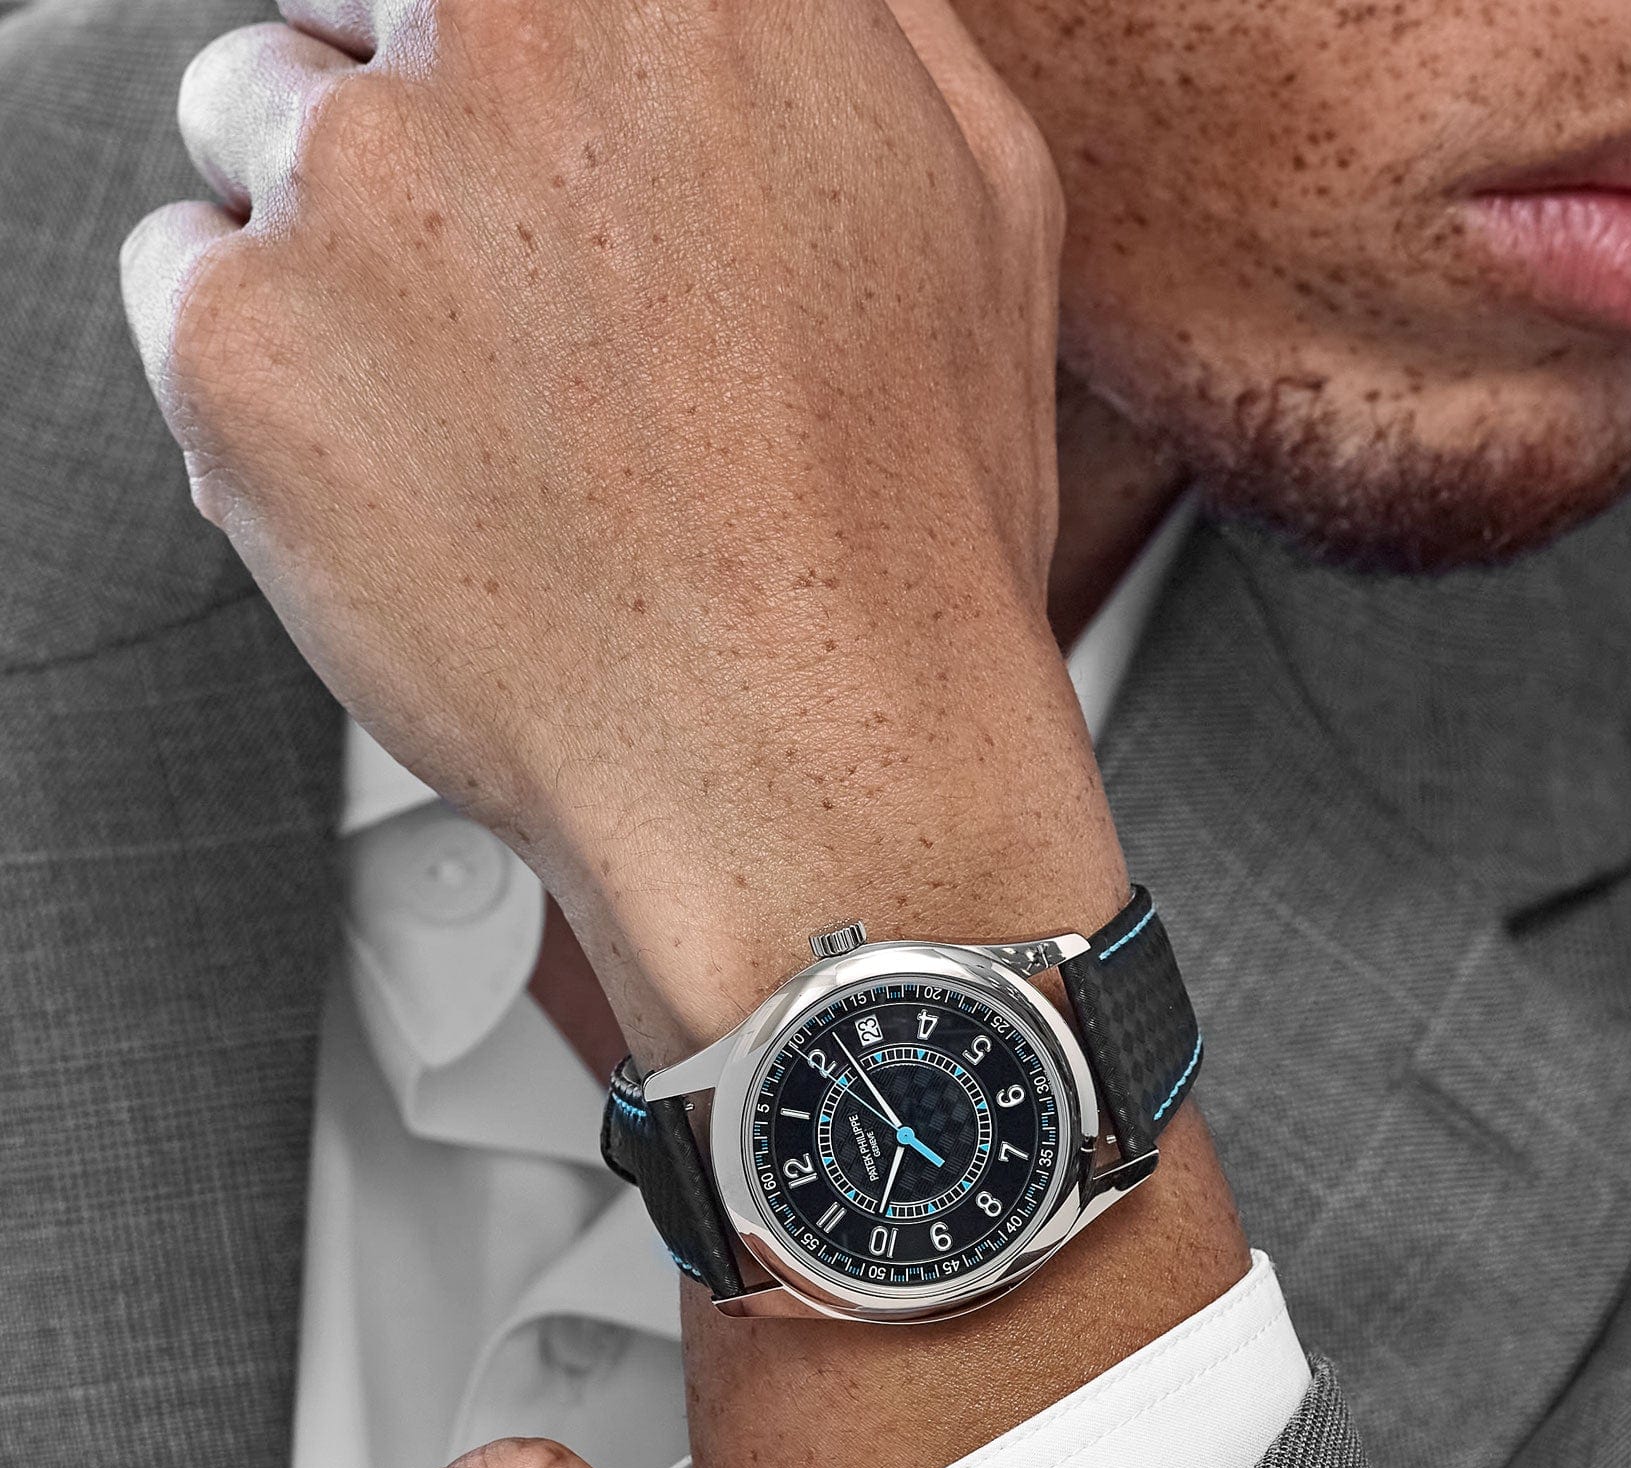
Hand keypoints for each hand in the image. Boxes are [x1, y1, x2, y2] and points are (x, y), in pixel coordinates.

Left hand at [120, 0, 1126, 1060]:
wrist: (813, 759)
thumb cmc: (907, 521)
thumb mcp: (981, 201)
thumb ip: (848, 32)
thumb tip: (744, 7)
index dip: (504, 53)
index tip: (522, 125)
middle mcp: (498, 30)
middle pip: (361, 4)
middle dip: (414, 120)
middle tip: (516, 287)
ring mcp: (349, 181)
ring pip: (251, 124)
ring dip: (333, 239)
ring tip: (479, 409)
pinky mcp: (239, 342)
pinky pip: (179, 285)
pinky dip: (264, 371)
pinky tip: (409, 471)